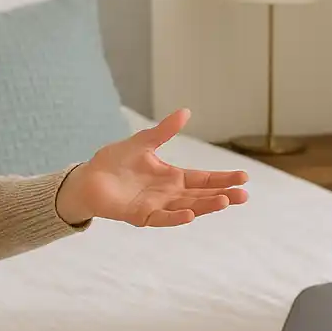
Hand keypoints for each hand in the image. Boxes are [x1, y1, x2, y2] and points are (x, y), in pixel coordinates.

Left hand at [54, 109, 249, 226]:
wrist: (87, 178)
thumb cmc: (114, 162)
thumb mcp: (143, 142)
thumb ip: (164, 131)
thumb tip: (185, 111)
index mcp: (172, 177)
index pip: (203, 178)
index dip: (223, 179)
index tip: (244, 177)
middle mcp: (168, 194)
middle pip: (201, 195)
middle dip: (223, 195)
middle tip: (244, 195)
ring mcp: (156, 206)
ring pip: (187, 207)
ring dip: (206, 206)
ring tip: (225, 201)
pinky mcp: (140, 216)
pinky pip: (162, 218)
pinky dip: (176, 218)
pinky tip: (191, 215)